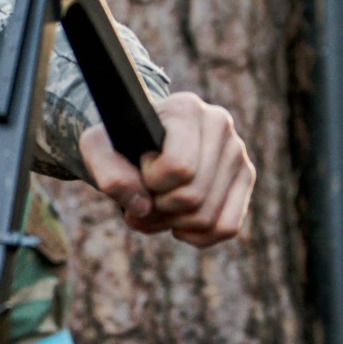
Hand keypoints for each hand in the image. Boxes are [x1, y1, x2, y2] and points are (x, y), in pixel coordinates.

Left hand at [80, 90, 254, 245]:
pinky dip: (196, 236)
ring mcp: (237, 152)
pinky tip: (177, 222)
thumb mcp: (97, 150)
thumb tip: (142, 207)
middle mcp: (219, 124)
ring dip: (172, 223)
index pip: (179, 167)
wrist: (140, 144)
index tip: (141, 166)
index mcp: (186, 108)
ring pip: (207, 217)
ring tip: (154, 208)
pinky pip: (226, 228)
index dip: (151, 180)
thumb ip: (108, 173)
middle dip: (158, 207)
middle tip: (143, 196)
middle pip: (192, 197)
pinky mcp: (245, 178)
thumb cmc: (119, 145)